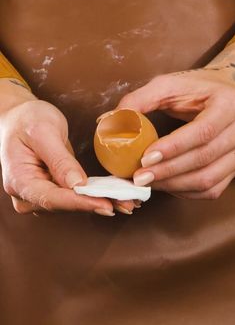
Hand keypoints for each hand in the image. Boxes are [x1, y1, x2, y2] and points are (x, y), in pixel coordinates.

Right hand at [0, 99, 134, 214]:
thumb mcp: (43, 132)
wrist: (18, 118)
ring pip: (72, 205)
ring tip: (128, 200)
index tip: (106, 204)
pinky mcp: (51, 191)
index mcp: (20, 181)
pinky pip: (74, 197)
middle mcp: (27, 195)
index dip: (82, 203)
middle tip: (127, 203)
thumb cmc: (26, 120)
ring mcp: (39, 196)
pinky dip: (94, 196)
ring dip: (99, 202)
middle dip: (96, 204)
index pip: (53, 199)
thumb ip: (59, 160)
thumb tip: (78, 185)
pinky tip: (116, 196)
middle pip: (65, 206)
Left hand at [117, 64, 234, 199]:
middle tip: (138, 177)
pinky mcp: (234, 168)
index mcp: (227, 105)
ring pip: (209, 180)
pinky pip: (211, 189)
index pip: (202, 132)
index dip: (173, 148)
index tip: (145, 158)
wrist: (227, 96)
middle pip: (204, 159)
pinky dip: (186, 191)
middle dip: (168, 171)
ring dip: (174, 185)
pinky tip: (166, 185)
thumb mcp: (169, 85)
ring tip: (147, 183)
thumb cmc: (196, 89)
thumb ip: (139, 100)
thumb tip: (107, 121)